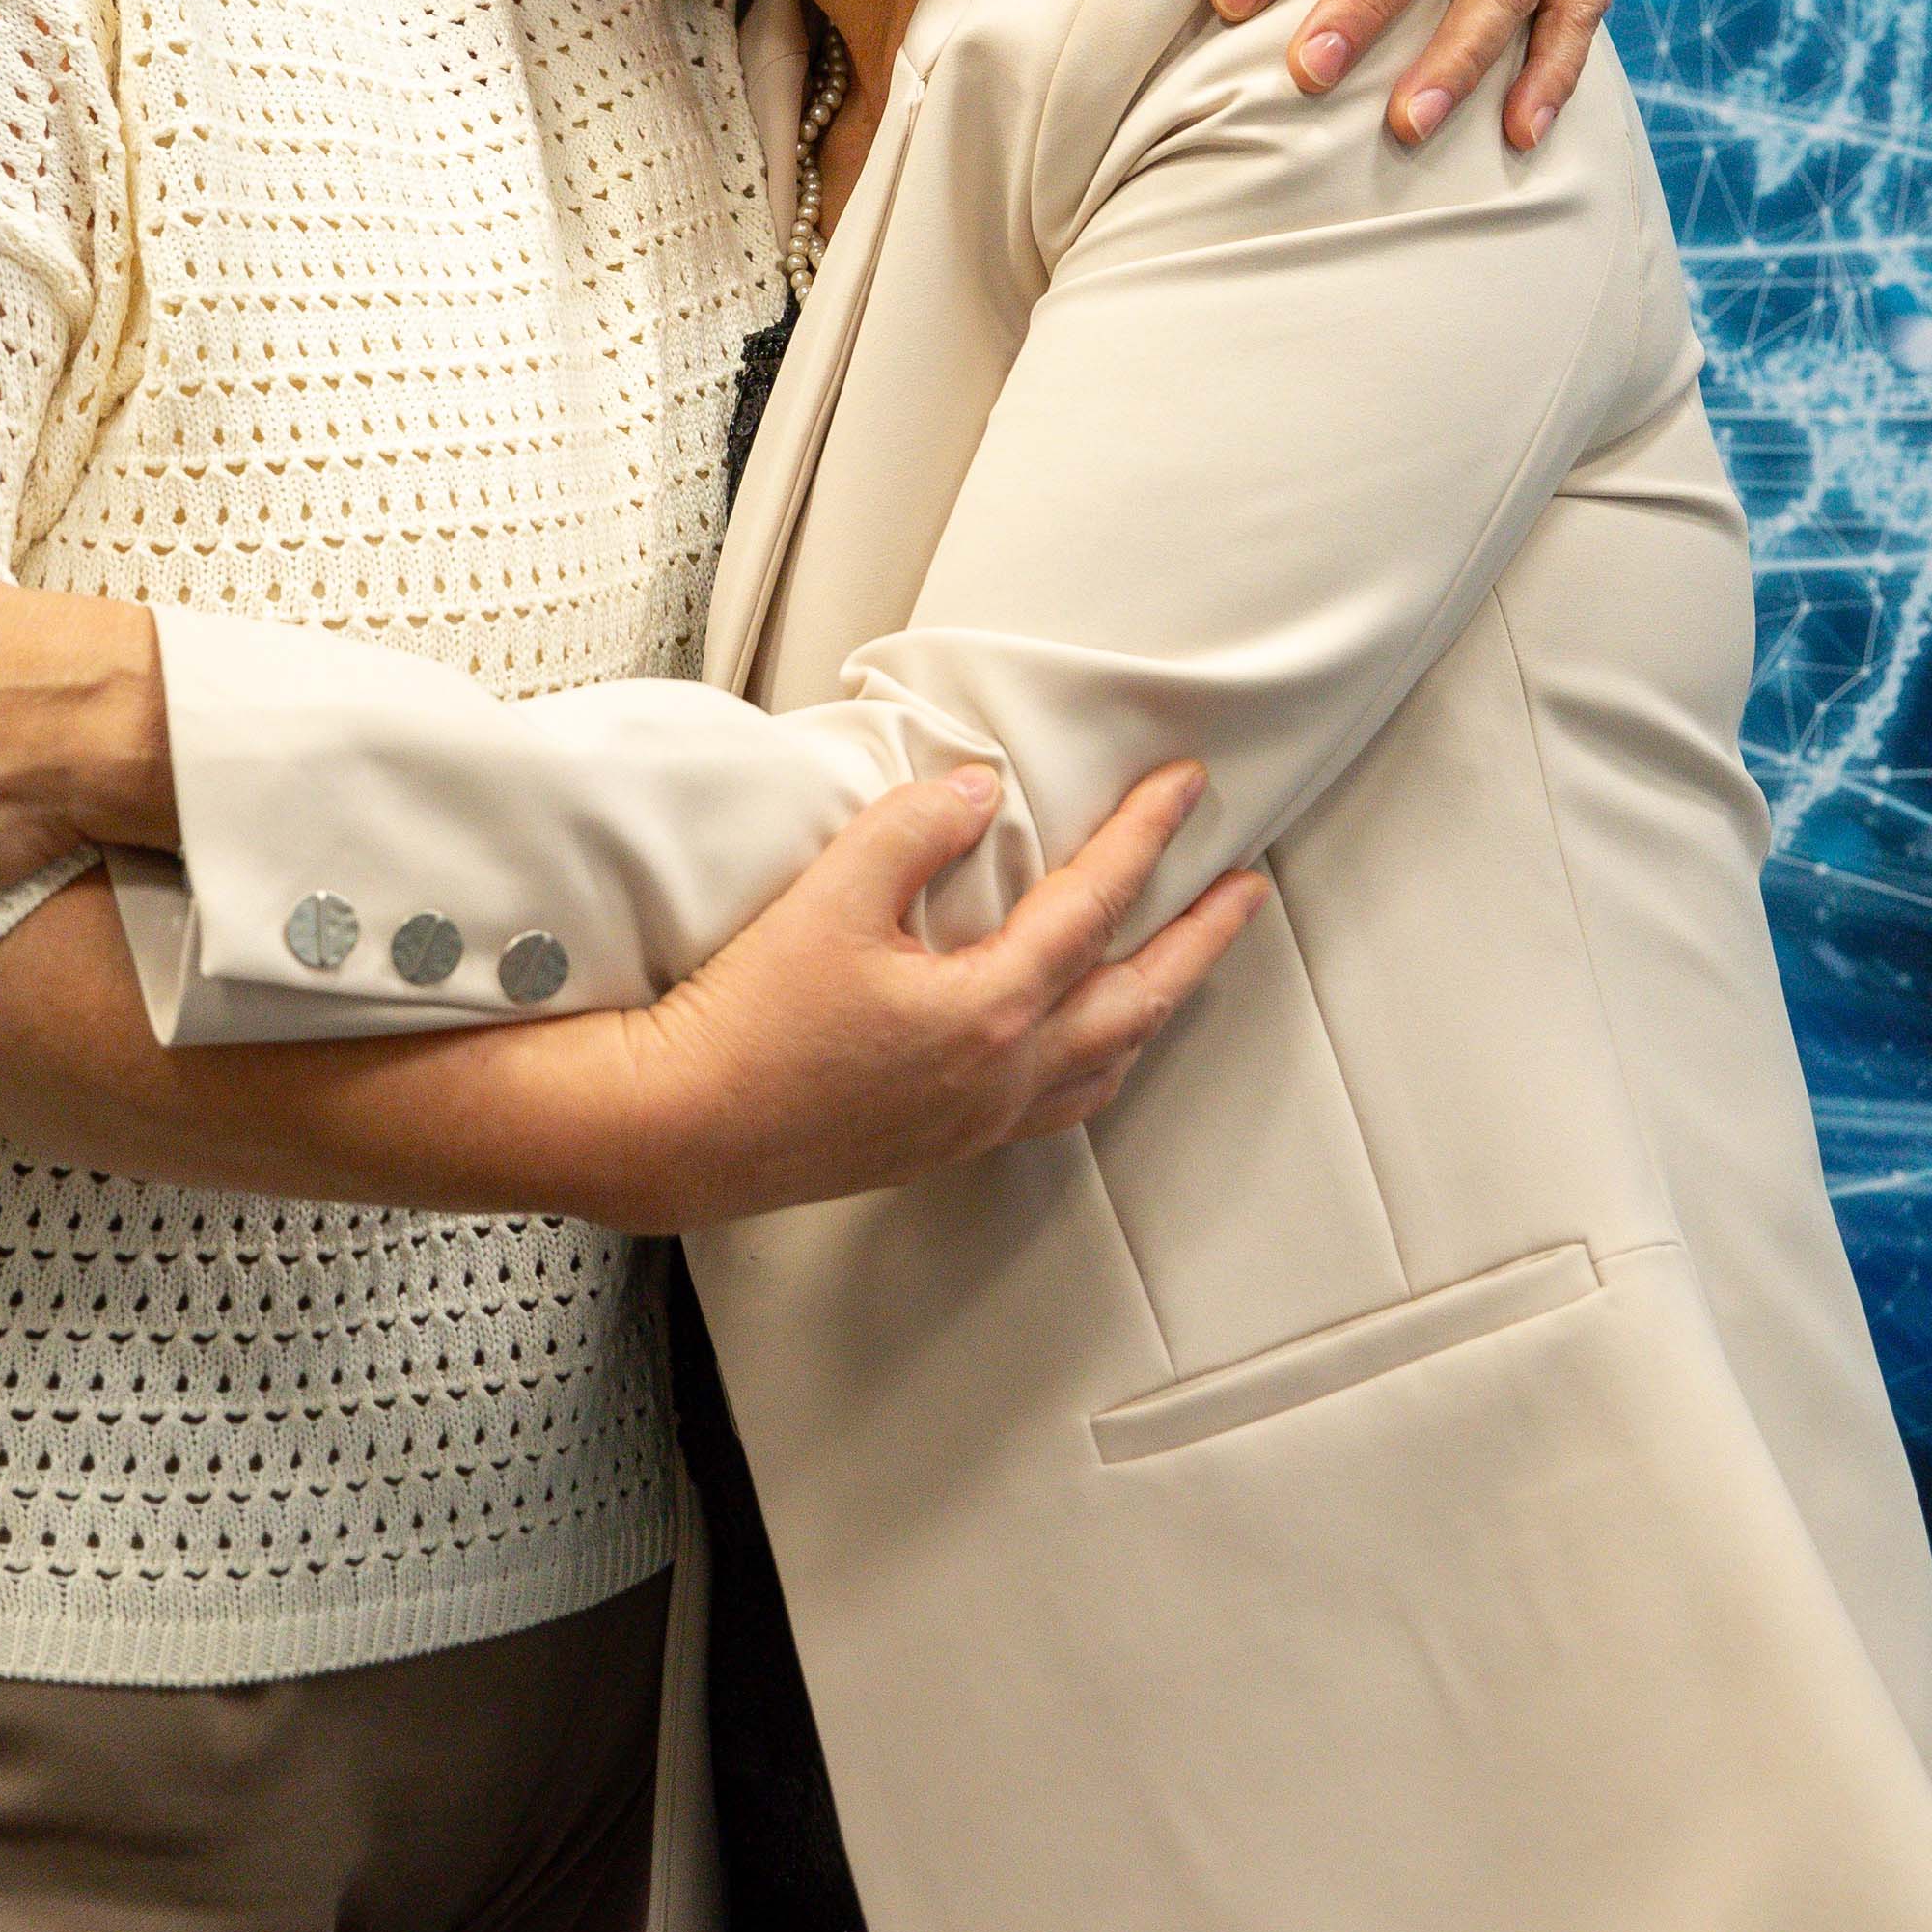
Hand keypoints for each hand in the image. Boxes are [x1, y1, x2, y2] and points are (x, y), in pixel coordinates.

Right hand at [585, 760, 1263, 1229]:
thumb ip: (912, 831)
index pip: (1092, 904)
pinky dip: (1102, 1063)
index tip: (1187, 788)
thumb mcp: (829, 898)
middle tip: (1248, 890)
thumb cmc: (745, 1023)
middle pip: (1139, 997)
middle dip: (1202, 937)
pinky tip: (1088, 1049)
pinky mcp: (944, 1143)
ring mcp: (979, 1118)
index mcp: (987, 1010)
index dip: (1146, 837)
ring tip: (1184, 965)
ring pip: (1109, 1061)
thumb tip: (978, 792)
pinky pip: (1061, 1103)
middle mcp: (1002, 1074)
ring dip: (1159, 1004)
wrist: (683, 1127)